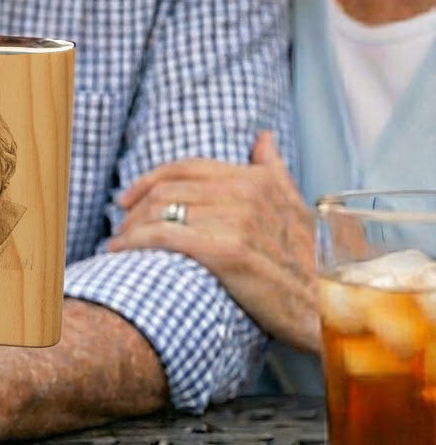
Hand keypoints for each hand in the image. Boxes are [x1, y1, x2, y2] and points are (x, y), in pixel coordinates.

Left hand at [107, 131, 318, 352]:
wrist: (325, 306)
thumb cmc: (306, 261)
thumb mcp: (294, 205)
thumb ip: (273, 170)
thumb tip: (263, 138)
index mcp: (257, 179)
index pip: (185, 168)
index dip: (147, 180)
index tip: (126, 199)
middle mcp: (247, 192)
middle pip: (166, 189)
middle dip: (134, 209)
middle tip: (121, 229)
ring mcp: (238, 221)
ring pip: (160, 211)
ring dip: (130, 228)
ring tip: (119, 244)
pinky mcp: (227, 251)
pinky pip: (165, 236)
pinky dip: (135, 242)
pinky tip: (120, 252)